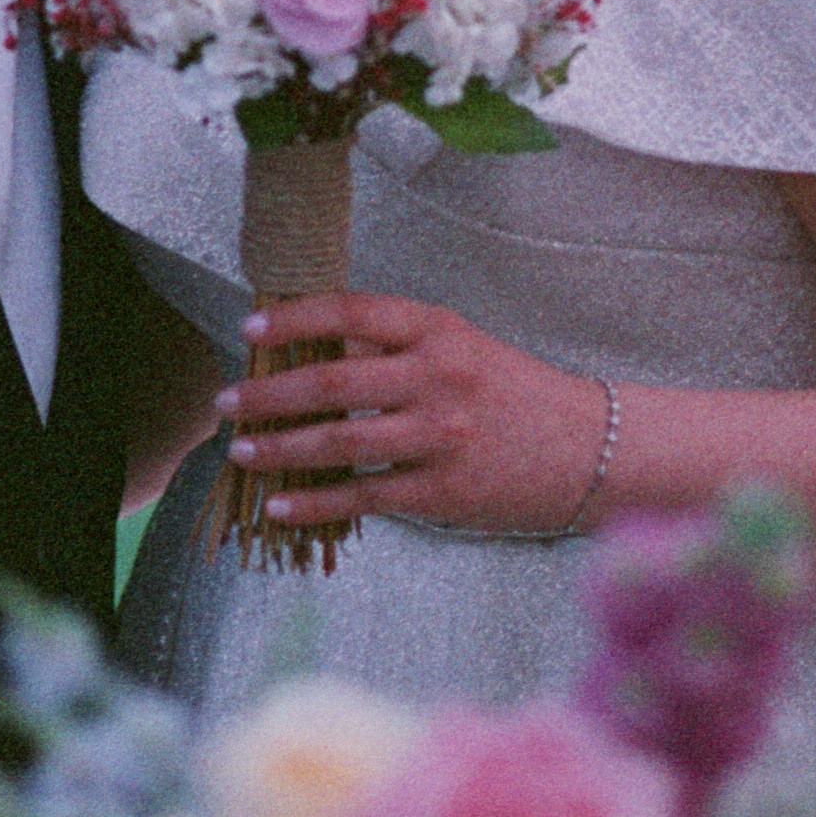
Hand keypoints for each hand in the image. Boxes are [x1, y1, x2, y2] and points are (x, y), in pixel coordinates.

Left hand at [219, 293, 606, 534]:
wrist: (590, 452)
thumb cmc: (516, 395)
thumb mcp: (462, 350)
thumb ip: (396, 349)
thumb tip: (313, 355)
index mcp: (440, 331)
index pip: (352, 313)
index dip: (294, 319)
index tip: (250, 330)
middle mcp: (438, 378)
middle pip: (331, 382)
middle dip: (267, 395)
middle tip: (226, 404)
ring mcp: (439, 437)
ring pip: (337, 443)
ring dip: (278, 448)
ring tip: (240, 451)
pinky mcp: (441, 493)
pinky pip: (361, 496)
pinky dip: (313, 501)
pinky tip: (278, 503)